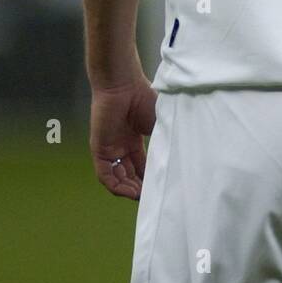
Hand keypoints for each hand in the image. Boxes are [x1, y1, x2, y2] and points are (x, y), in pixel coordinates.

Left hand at [89, 75, 156, 199]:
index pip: (141, 166)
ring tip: (142, 198)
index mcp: (134, 139)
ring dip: (129, 190)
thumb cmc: (143, 98)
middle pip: (130, 174)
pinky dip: (117, 186)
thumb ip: (166, 142)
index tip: (161, 187)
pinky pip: (105, 175)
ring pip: (117, 178)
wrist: (124, 85)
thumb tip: (182, 160)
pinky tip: (130, 192)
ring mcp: (110, 148)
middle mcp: (121, 146)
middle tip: (153, 197)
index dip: (150, 178)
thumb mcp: (160, 124)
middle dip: (140, 188)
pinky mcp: (99, 149)